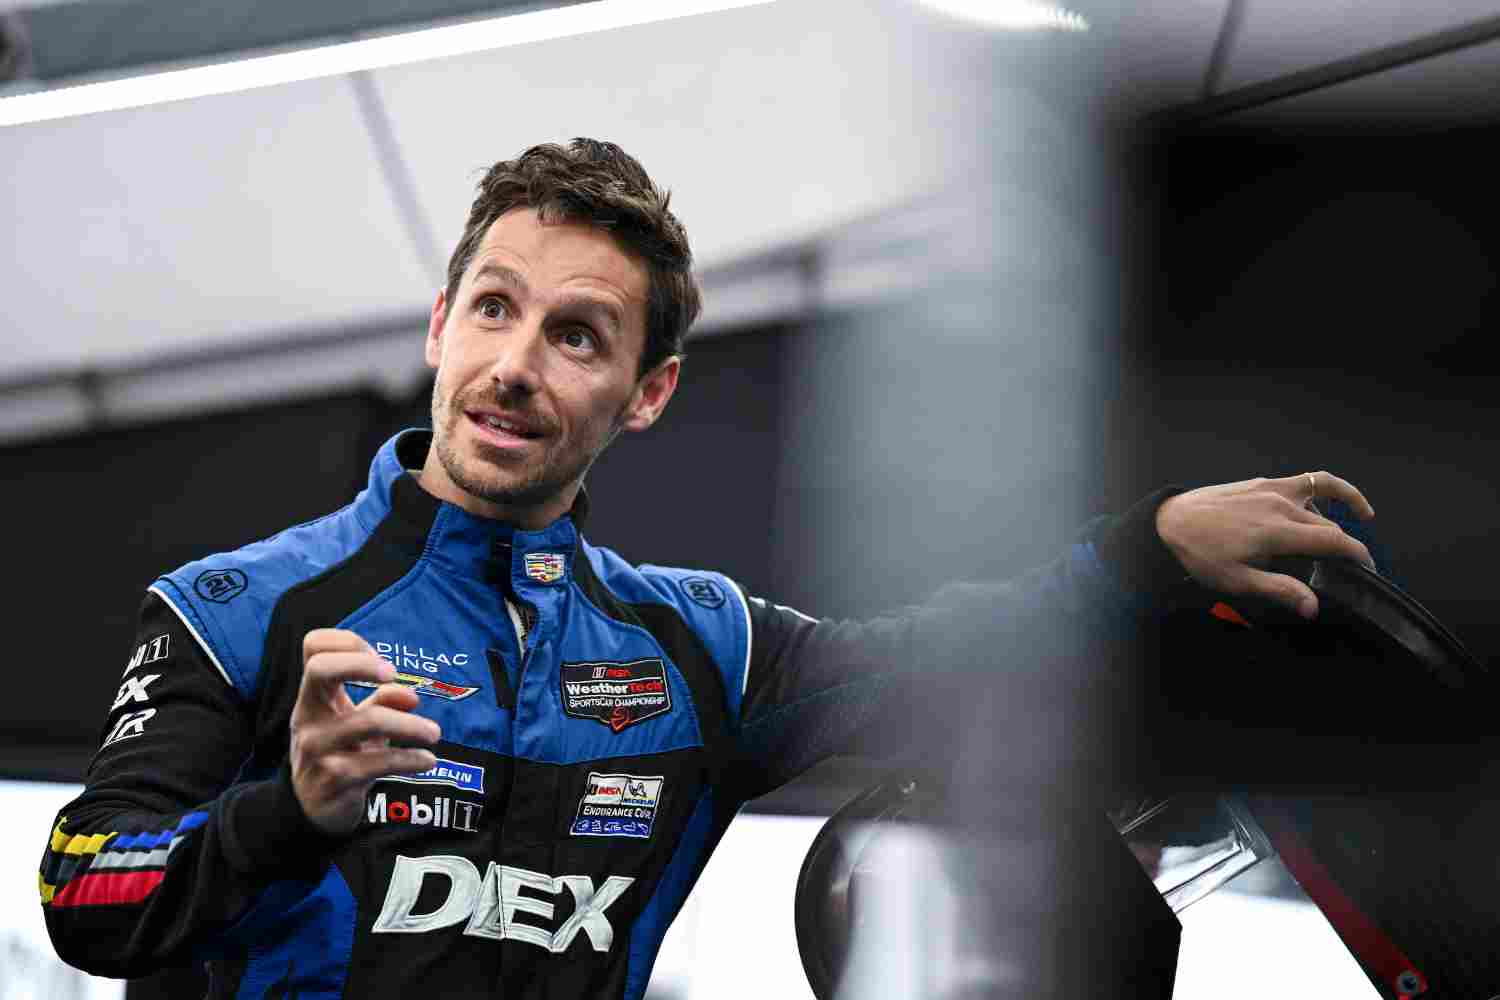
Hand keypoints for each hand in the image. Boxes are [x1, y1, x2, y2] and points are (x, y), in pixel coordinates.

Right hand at [289, 629, 440, 834]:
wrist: (314, 809)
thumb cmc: (340, 751)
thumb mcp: (357, 721)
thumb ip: (382, 700)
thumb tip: (410, 693)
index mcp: (312, 697)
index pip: (313, 647)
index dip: (347, 641)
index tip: (380, 660)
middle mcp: (307, 718)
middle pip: (320, 669)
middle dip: (361, 664)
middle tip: (394, 674)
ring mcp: (317, 749)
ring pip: (367, 720)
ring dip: (411, 725)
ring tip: (433, 734)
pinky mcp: (334, 781)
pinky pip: (380, 762)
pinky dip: (411, 759)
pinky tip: (427, 760)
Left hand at [1155, 471, 1376, 619]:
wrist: (1168, 523)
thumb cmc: (1200, 554)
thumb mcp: (1237, 581)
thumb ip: (1279, 590)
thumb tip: (1312, 606)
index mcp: (1277, 531)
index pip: (1333, 541)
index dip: (1357, 555)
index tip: (1367, 569)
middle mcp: (1280, 505)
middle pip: (1329, 524)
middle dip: (1346, 544)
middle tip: (1352, 564)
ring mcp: (1271, 489)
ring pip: (1323, 491)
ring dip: (1346, 504)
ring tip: (1360, 519)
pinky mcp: (1261, 482)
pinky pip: (1303, 479)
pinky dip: (1323, 488)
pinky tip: (1324, 503)